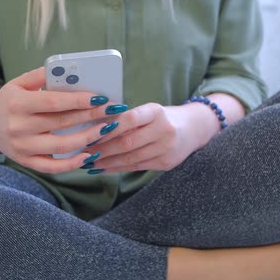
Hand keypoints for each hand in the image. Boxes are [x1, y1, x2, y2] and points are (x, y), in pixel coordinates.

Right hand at [0, 67, 125, 173]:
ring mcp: (22, 147)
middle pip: (62, 123)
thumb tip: (71, 71)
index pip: (54, 102)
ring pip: (62, 147)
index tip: (101, 97)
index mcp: (18, 104)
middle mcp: (19, 127)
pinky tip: (90, 154)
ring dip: (88, 139)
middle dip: (91, 117)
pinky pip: (53, 167)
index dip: (79, 100)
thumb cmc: (8, 101)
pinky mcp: (26, 161)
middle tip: (113, 112)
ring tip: (106, 130)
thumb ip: (42, 75)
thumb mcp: (18, 83)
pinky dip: (73, 164)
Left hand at [84, 103, 220, 172]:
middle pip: (128, 142)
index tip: (91, 134)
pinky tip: (103, 168)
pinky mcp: (166, 163)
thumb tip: (96, 128)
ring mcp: (166, 149)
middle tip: (84, 152)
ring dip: (107, 162)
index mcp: (157, 112)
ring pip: (130, 158)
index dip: (109, 128)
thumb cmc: (164, 117)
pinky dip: (117, 168)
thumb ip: (128, 119)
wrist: (195, 128)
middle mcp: (164, 130)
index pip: (130, 119)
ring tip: (89, 163)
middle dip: (103, 149)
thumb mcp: (150, 111)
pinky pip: (136, 167)